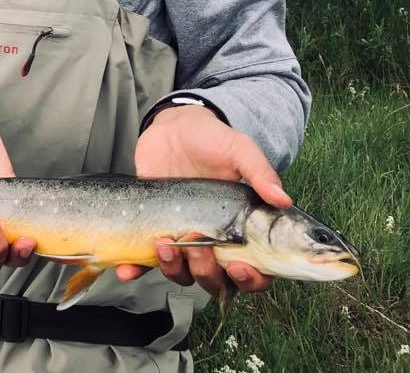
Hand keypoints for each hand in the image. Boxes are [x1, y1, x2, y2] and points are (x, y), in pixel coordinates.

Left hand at [114, 105, 292, 297]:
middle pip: (217, 280)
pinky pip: (145, 262)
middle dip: (208, 273)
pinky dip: (136, 270)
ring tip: (165, 243)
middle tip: (199, 248)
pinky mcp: (154, 231)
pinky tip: (126, 270)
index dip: (251, 280)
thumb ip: (260, 172)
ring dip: (174, 269)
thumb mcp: (239, 150)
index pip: (255, 271)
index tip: (242, 268)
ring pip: (183, 275)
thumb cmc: (212, 140)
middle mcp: (214, 242)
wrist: (173, 129)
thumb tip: (283, 199)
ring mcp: (183, 239)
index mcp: (242, 230)